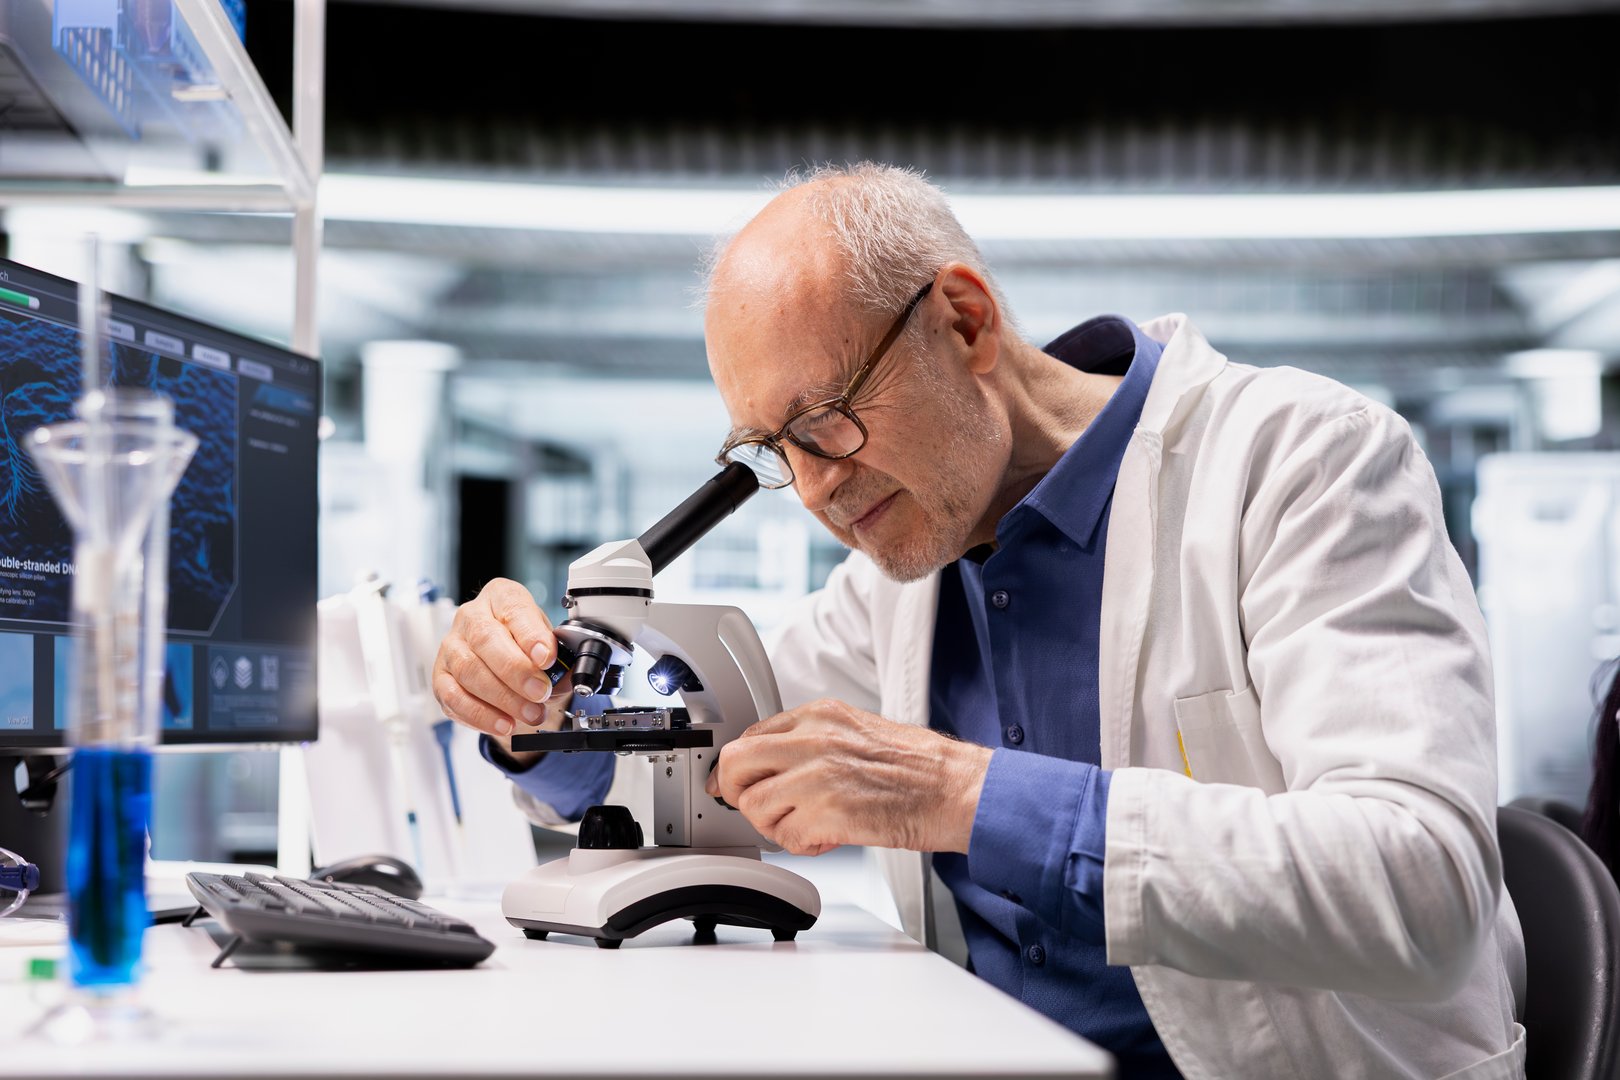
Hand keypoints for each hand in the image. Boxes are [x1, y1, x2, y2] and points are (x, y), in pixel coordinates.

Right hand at [432, 579, 566, 753]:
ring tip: (529, 713)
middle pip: (485, 639)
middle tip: (539, 692)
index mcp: (502, 597)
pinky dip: (481, 715)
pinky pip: (454, 697)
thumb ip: (559, 658)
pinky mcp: (441, 676)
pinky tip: (503, 723)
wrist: (505, 663)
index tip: (546, 658)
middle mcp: (471, 616)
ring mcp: (451, 646)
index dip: (530, 635)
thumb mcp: (549, 644)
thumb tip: (565, 675)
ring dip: (503, 698)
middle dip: (516, 671)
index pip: (513, 609)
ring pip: (469, 670)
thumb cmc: (526, 647)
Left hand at [704, 698, 992, 855]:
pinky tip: (829, 836)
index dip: (739, 768)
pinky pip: (786, 838)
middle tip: (758, 807)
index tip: (736, 784)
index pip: (749, 737)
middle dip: (738, 793)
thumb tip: (772, 763)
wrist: (954, 788)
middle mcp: (812, 740)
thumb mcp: (854, 731)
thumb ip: (811, 741)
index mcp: (818, 716)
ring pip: (754, 807)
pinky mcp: (827, 813)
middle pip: (734, 766)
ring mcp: (817, 776)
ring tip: (809, 823)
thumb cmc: (916, 766)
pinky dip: (804, 845)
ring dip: (776, 824)